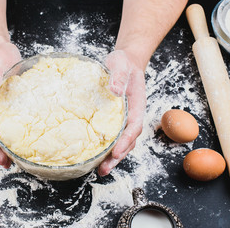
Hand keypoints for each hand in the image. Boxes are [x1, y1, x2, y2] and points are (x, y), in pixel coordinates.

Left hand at [98, 50, 145, 175]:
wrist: (125, 62)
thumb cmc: (124, 63)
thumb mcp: (120, 64)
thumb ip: (118, 76)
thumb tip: (115, 91)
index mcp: (137, 105)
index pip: (134, 127)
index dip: (126, 141)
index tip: (117, 153)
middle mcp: (132, 115)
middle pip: (128, 140)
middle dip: (117, 157)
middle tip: (104, 170)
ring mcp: (124, 118)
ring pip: (121, 141)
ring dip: (112, 156)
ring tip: (100, 170)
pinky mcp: (114, 119)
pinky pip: (113, 135)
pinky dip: (106, 147)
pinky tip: (95, 154)